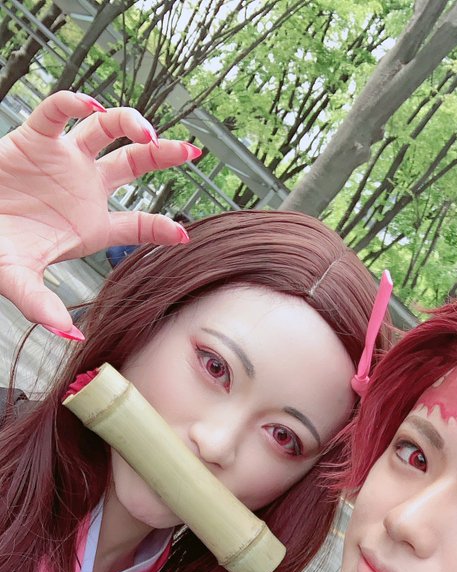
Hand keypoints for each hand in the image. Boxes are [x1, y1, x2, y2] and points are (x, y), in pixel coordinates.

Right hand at [0, 91, 200, 336]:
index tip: (184, 235)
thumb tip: (68, 336)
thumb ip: (42, 307)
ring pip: (105, 131)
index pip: (138, 224)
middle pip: (134, 165)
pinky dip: (74, 101)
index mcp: (90, 225)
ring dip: (129, 123)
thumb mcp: (18, 282)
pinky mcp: (35, 138)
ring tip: (148, 131)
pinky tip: (91, 103)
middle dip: (163, 156)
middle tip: (190, 152)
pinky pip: (58, 111)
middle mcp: (84, 188)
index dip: (163, 228)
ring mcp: (63, 160)